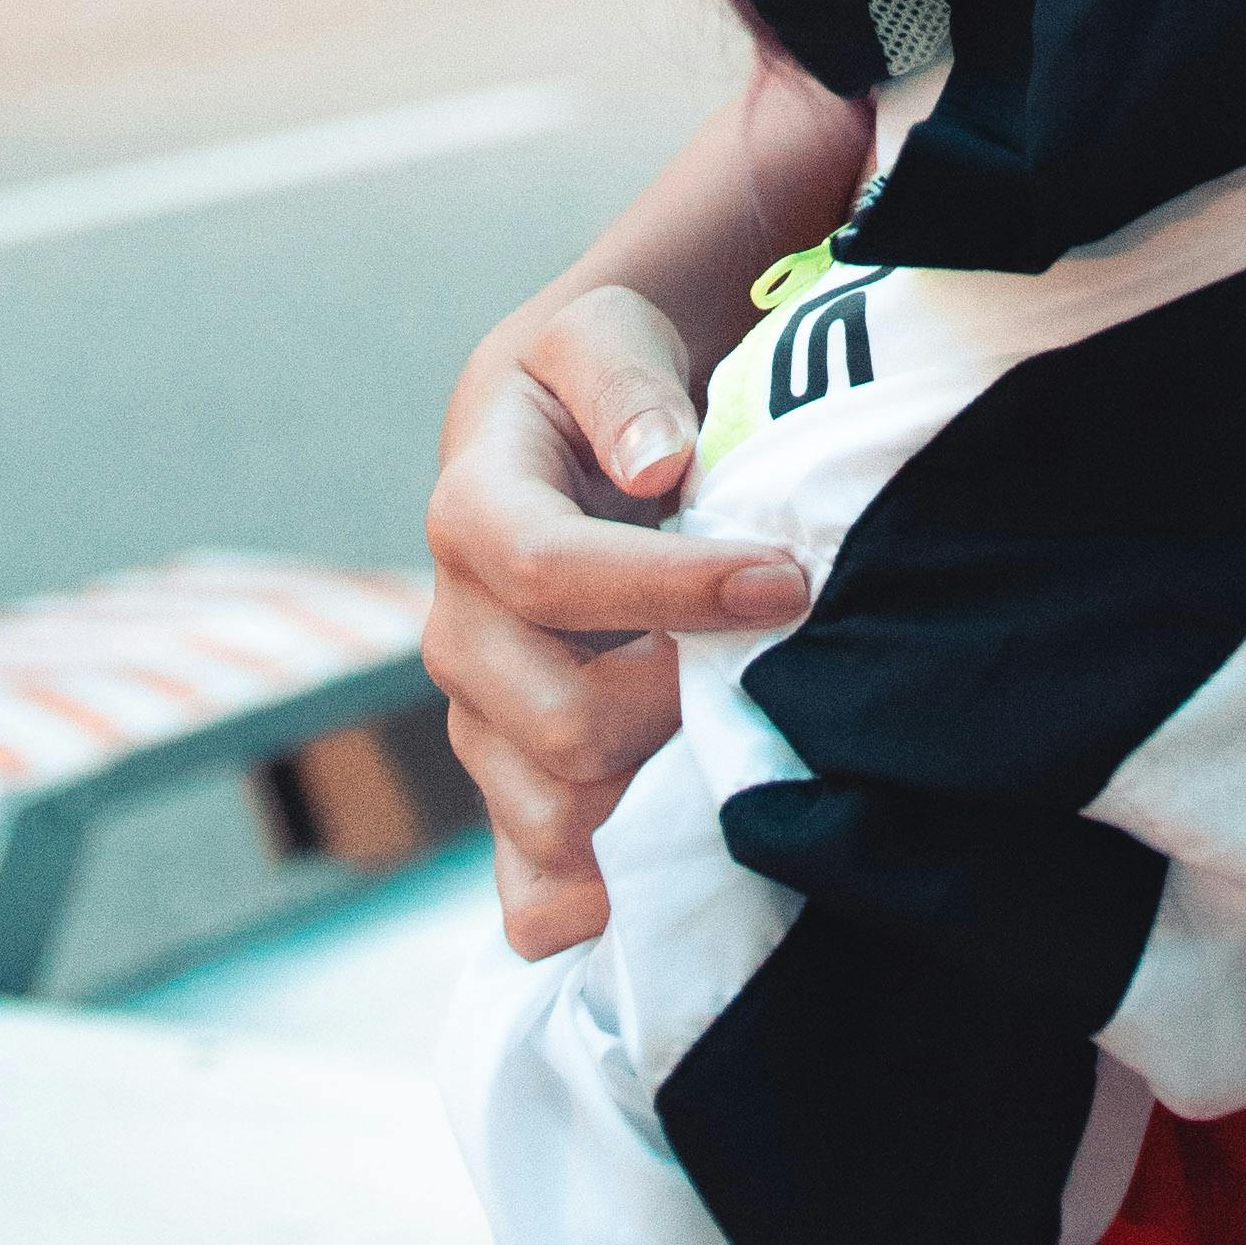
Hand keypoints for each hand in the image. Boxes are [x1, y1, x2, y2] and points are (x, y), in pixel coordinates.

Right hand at [424, 275, 813, 958]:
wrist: (559, 427)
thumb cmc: (594, 373)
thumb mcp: (604, 334)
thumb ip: (628, 390)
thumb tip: (661, 463)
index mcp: (471, 512)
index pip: (550, 572)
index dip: (671, 590)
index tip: (785, 581)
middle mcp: (460, 628)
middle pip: (556, 723)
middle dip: (680, 708)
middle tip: (777, 668)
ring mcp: (481, 720)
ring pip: (554, 815)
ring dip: (660, 801)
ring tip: (750, 748)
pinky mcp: (511, 780)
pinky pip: (529, 887)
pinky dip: (592, 909)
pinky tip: (666, 888)